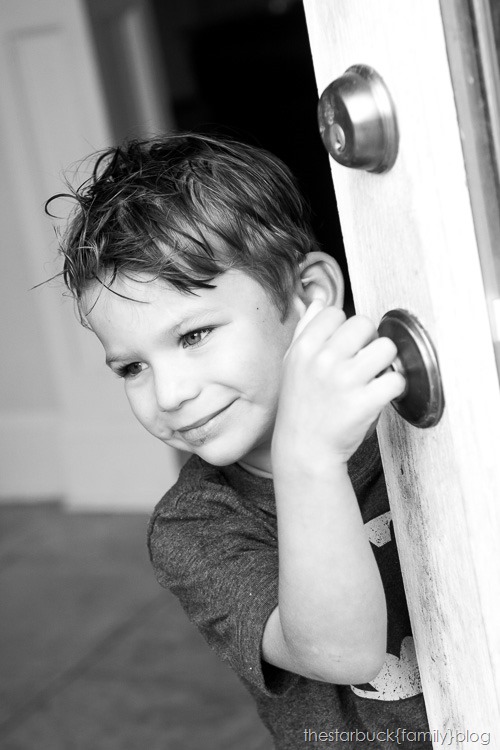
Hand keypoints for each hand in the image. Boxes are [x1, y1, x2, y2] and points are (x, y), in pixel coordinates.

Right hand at [272, 301, 405, 466]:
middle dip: (368, 341)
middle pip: (365, 324)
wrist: (304, 450)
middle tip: (361, 362)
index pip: (336, 312)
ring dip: (385, 363)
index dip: (344, 329)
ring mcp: (345, 381)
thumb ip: (305, 330)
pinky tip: (379, 395)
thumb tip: (319, 300)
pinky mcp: (365, 402)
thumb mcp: (292, 364)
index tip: (343, 347)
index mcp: (304, 347)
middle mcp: (323, 359)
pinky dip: (393, 388)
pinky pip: (396, 380)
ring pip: (387, 348)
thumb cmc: (299, 406)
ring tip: (372, 378)